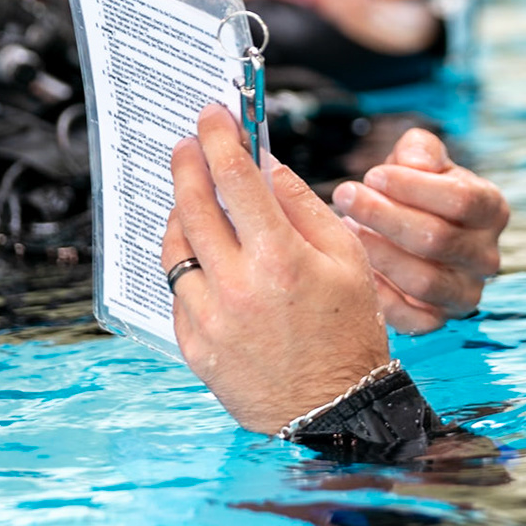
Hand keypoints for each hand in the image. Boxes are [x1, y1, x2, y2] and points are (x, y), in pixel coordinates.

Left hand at [161, 105, 390, 433]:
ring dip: (179, 213)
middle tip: (187, 144)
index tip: (213, 117)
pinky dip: (185, 265)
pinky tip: (200, 256)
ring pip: (175, 248)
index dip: (220, 139)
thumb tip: (269, 168)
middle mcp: (238, 286)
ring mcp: (210, 318)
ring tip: (191, 200)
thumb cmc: (349, 333)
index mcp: (281, 259)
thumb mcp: (349, 261)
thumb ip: (305, 209)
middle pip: (194, 206)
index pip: (237, 179)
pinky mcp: (195, 345)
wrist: (333, 408)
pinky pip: (177, 291)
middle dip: (188, 164)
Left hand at [331, 129, 508, 334]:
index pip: (462, 200)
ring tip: (346, 229)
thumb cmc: (413, 191)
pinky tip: (353, 268)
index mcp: (491, 209)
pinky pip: (412, 319)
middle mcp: (487, 256)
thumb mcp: (419, 160)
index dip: (413, 187)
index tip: (372, 175)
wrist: (406, 233)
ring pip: (424, 281)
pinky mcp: (440, 320)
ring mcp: (466, 293)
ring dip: (378, 254)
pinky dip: (379, 296)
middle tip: (345, 196)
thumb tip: (417, 162)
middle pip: (437, 239)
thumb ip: (420, 150)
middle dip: (384, 216)